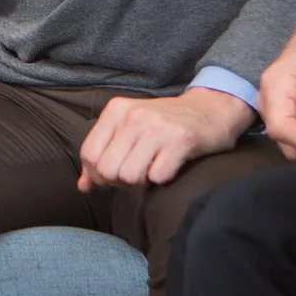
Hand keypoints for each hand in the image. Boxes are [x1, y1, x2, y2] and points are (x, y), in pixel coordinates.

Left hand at [76, 87, 253, 191]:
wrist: (212, 108)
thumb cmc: (166, 123)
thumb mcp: (130, 129)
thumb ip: (103, 154)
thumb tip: (83, 186)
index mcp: (117, 110)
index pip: (89, 155)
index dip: (98, 174)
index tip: (115, 174)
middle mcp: (134, 116)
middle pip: (107, 170)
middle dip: (120, 181)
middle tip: (137, 172)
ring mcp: (157, 127)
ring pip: (129, 176)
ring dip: (142, 181)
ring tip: (153, 167)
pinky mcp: (181, 140)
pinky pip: (158, 177)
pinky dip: (163, 178)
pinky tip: (170, 164)